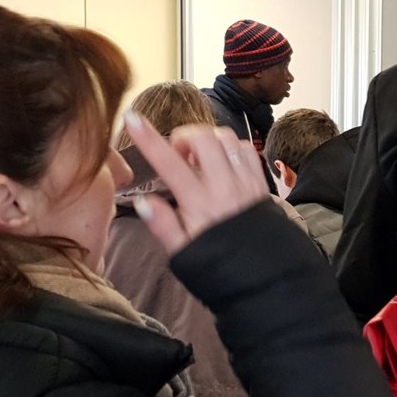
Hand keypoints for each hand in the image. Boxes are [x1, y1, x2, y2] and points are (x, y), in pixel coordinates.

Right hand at [122, 114, 267, 254]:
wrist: (264, 276)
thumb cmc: (219, 265)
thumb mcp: (185, 253)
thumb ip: (163, 226)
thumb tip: (143, 202)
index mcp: (200, 204)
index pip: (169, 164)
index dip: (148, 139)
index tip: (132, 120)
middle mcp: (225, 187)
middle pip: (203, 139)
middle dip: (184, 136)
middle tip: (177, 155)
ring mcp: (246, 183)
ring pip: (227, 138)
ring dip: (208, 140)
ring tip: (199, 159)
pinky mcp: (260, 184)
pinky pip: (246, 149)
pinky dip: (230, 147)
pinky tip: (222, 163)